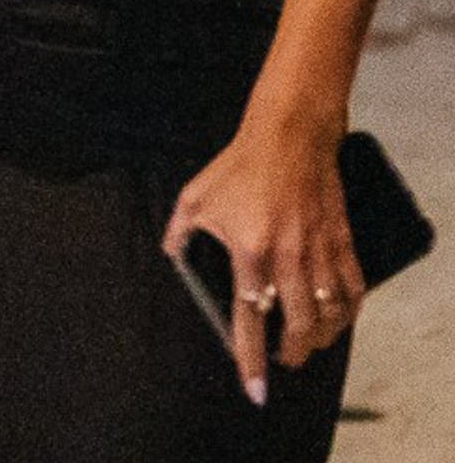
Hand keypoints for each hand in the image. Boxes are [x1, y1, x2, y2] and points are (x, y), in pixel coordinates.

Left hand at [163, 114, 362, 401]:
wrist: (288, 137)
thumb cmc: (238, 166)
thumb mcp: (195, 195)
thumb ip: (180, 231)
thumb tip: (170, 256)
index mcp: (249, 248)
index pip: (250, 316)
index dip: (251, 357)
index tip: (255, 388)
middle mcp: (288, 256)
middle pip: (298, 326)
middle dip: (292, 354)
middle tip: (284, 360)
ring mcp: (319, 250)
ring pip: (329, 315)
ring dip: (321, 339)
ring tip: (307, 344)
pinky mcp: (341, 242)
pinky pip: (354, 290)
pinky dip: (348, 312)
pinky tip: (336, 318)